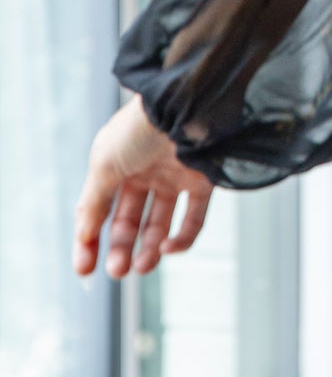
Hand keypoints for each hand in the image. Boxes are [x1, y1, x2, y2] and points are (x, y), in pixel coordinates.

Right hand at [74, 94, 213, 280]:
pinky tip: (168, 248)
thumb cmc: (139, 129)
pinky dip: (182, 239)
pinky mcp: (203, 180)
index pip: (99, 210)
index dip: (89, 240)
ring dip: (149, 250)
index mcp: (116, 165)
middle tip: (118, 271)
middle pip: (129, 221)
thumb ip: (93, 203)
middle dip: (121, 248)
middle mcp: (144, 171)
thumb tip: (83, 238)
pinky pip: (193, 219)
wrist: (185, 106)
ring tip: (141, 266)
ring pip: (159, 224)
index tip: (85, 269)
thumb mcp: (103, 165)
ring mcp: (174, 176)